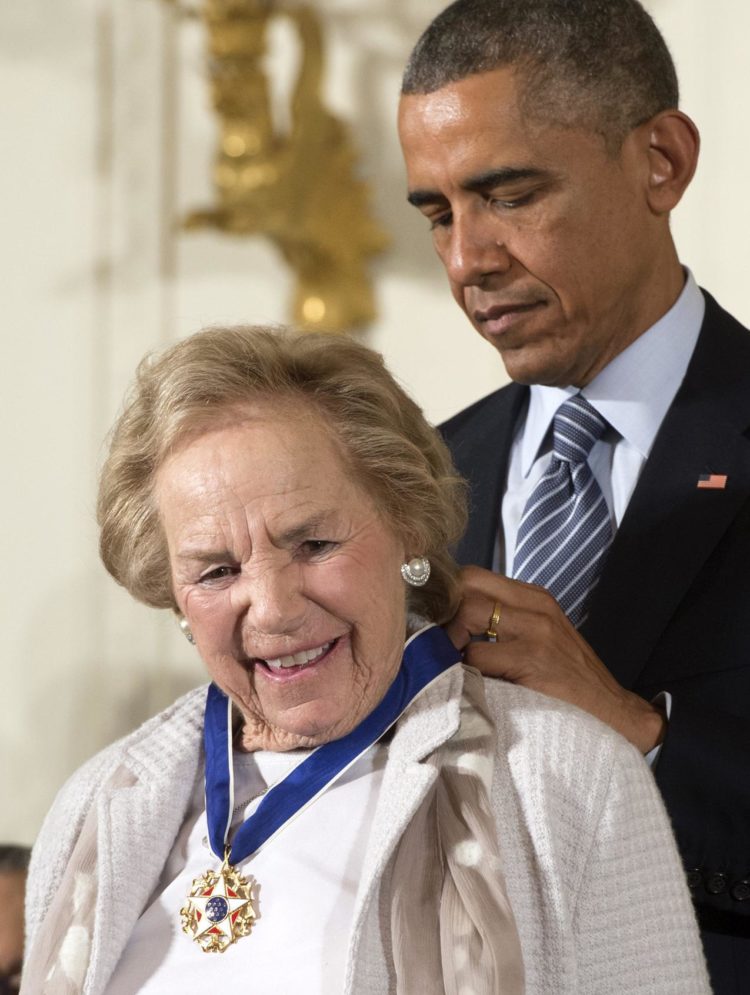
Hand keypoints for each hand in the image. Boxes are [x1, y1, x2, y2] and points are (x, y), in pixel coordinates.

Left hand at [445, 566, 665, 754]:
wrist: (614, 714)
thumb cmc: (568, 680)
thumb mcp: (538, 637)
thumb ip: (502, 622)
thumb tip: (447, 623)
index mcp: (533, 597)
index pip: (473, 575)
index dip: (446, 596)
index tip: (434, 622)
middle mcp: (535, 606)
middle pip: (466, 585)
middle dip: (443, 612)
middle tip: (437, 644)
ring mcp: (536, 630)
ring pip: (467, 613)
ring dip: (449, 640)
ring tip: (451, 664)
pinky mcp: (533, 659)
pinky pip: (477, 655)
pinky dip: (464, 669)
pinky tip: (470, 683)